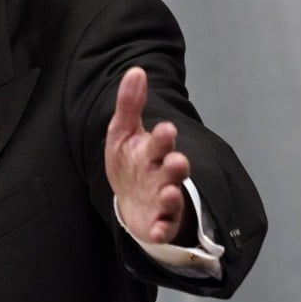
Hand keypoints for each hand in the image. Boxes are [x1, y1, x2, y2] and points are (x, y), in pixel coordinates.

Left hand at [105, 67, 191, 243]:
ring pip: (171, 198)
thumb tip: (136, 70)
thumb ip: (130, 104)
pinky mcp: (158, 222)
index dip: (163, 136)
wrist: (130, 199)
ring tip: (170, 192)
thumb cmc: (131, 162)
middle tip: (177, 160)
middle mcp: (162, 174)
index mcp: (153, 151)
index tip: (166, 128)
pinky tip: (156, 231)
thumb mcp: (123, 132)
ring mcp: (162, 199)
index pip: (160, 141)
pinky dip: (160, 230)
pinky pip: (162, 227)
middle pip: (172, 169)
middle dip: (175, 165)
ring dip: (172, 195)